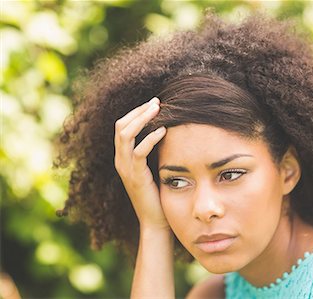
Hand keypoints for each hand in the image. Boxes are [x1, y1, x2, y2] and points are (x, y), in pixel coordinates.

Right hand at [114, 97, 167, 228]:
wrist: (156, 220)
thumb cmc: (160, 193)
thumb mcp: (155, 167)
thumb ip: (156, 150)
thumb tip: (169, 129)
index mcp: (123, 157)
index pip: (122, 126)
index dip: (136, 112)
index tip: (154, 103)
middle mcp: (120, 160)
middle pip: (121, 126)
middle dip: (139, 110)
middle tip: (157, 101)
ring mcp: (126, 169)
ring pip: (125, 134)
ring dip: (142, 118)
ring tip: (158, 108)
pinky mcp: (135, 177)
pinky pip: (138, 152)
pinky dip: (150, 138)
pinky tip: (163, 130)